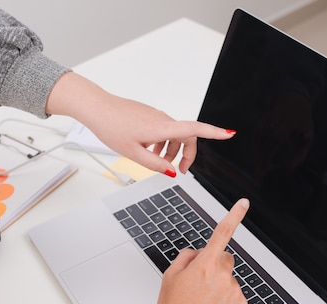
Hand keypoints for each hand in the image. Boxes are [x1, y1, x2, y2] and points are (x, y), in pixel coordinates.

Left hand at [45, 72, 235, 174]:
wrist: (96, 108)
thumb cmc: (112, 127)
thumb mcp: (133, 154)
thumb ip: (155, 164)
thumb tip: (171, 171)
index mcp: (162, 128)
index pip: (194, 129)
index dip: (214, 132)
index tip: (229, 133)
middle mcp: (163, 119)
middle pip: (187, 136)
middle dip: (187, 155)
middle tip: (180, 172)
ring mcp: (156, 116)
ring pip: (173, 135)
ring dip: (171, 151)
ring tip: (156, 162)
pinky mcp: (149, 115)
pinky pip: (163, 130)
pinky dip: (161, 143)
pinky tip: (147, 150)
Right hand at [155, 199, 249, 303]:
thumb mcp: (169, 278)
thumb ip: (185, 258)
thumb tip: (197, 253)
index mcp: (205, 265)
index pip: (222, 233)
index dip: (234, 215)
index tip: (243, 203)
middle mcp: (223, 276)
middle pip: (224, 259)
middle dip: (213, 265)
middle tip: (197, 283)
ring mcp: (234, 292)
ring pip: (228, 279)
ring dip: (218, 285)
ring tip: (201, 303)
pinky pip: (234, 295)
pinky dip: (224, 300)